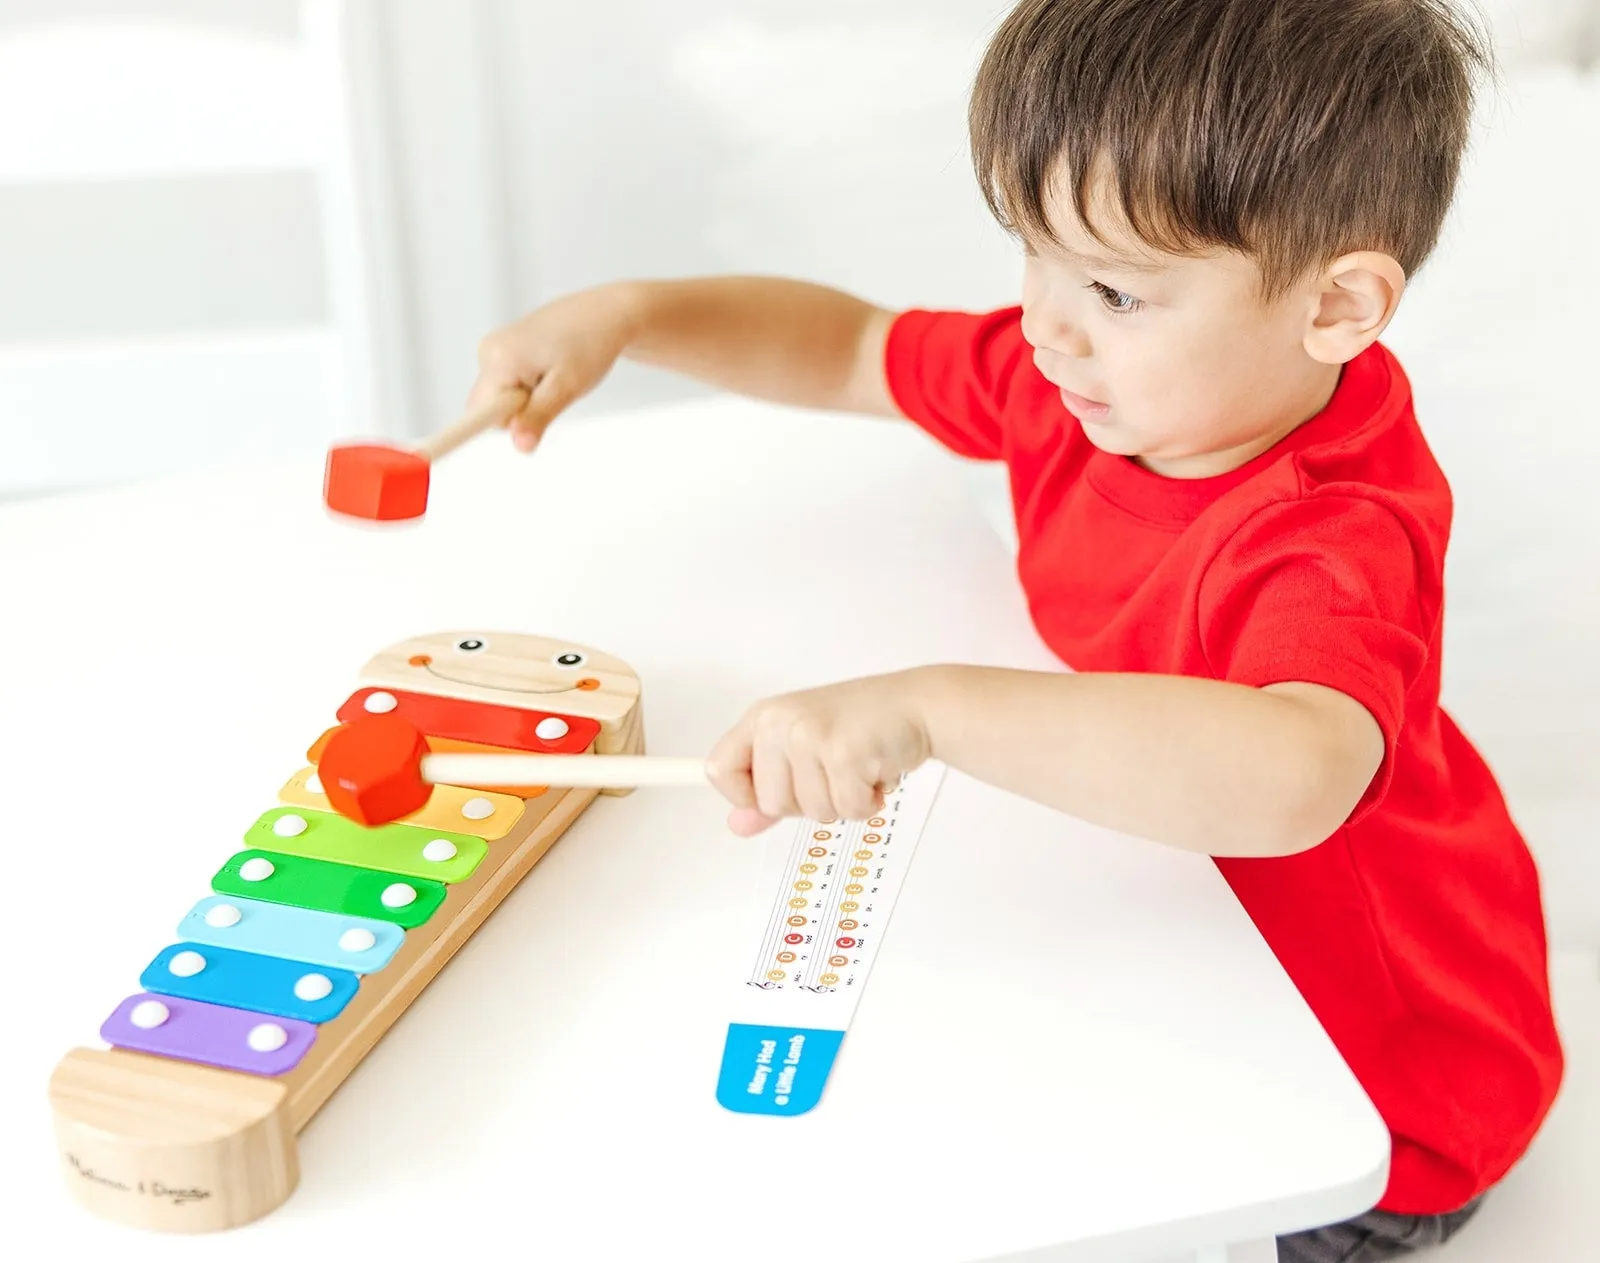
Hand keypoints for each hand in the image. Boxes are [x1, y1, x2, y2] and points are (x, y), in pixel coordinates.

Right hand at [466, 283, 643, 451]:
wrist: (604, 314)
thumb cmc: (590, 345)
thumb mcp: (567, 387)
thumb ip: (539, 417)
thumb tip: (519, 446)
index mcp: (500, 358)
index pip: (479, 412)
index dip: (479, 429)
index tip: (445, 448)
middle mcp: (489, 351)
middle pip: (488, 408)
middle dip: (519, 413)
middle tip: (552, 393)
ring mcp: (493, 349)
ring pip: (499, 399)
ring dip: (526, 401)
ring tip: (555, 378)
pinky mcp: (502, 350)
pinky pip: (507, 385)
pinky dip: (527, 388)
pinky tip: (549, 371)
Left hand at [705, 670, 933, 836]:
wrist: (916, 706)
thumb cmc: (862, 725)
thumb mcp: (804, 751)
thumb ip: (768, 789)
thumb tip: (737, 825)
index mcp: (763, 718)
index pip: (719, 769)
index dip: (745, 795)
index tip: (776, 792)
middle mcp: (779, 723)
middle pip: (771, 804)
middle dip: (810, 802)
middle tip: (835, 770)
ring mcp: (809, 736)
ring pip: (812, 812)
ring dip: (844, 802)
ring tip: (858, 767)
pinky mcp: (842, 753)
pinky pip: (847, 809)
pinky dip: (867, 802)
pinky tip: (875, 772)